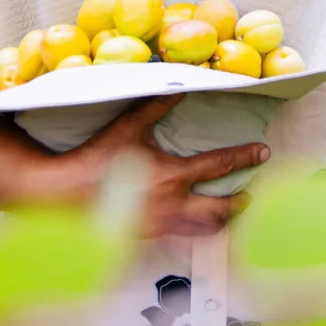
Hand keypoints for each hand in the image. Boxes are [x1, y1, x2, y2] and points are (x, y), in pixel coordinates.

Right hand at [65, 95, 269, 237]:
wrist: (62, 197)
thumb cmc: (95, 160)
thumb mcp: (127, 128)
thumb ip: (155, 107)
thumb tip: (179, 86)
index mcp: (171, 176)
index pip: (219, 166)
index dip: (244, 157)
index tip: (262, 152)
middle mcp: (171, 205)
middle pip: (220, 210)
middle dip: (240, 202)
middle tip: (252, 194)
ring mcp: (159, 226)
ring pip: (203, 231)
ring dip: (222, 221)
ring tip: (231, 213)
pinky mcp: (146, 239)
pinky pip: (178, 239)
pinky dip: (194, 233)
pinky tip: (194, 227)